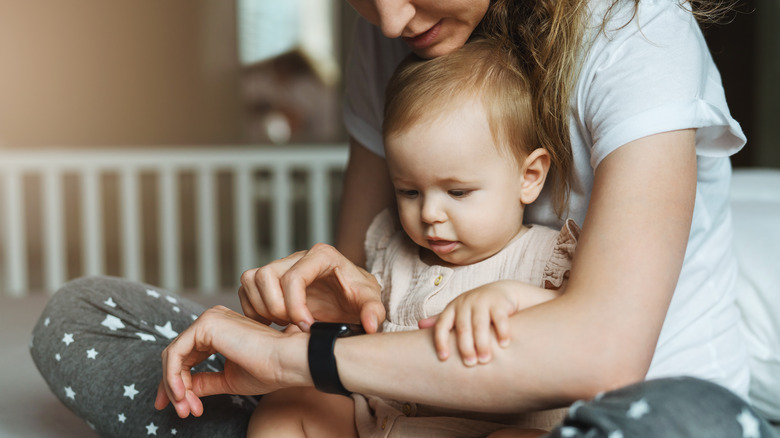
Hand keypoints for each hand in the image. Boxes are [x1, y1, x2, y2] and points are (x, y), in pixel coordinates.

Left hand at [154, 306, 306, 417]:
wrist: (287, 362)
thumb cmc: (268, 370)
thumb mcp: (228, 380)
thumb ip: (205, 382)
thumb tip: (183, 392)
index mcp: (219, 329)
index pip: (187, 356)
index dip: (178, 383)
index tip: (182, 408)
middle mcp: (212, 320)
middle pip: (177, 356)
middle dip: (174, 387)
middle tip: (182, 412)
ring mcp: (208, 319)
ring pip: (173, 355)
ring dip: (175, 386)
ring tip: (187, 408)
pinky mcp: (206, 324)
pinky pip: (175, 353)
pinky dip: (174, 377)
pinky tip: (184, 395)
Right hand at [238, 243, 385, 332]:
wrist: (350, 299)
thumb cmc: (358, 297)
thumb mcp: (371, 302)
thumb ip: (374, 311)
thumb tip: (371, 324)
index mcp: (322, 256)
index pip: (294, 276)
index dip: (295, 305)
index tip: (306, 326)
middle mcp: (297, 256)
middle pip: (266, 275)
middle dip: (276, 307)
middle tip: (294, 325)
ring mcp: (280, 266)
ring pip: (251, 279)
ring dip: (262, 308)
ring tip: (284, 323)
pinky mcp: (268, 280)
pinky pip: (245, 290)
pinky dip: (252, 310)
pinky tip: (272, 324)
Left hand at [418, 280, 559, 365]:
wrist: (501, 293)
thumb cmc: (474, 308)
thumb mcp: (457, 312)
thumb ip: (441, 320)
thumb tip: (418, 325)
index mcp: (452, 308)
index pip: (442, 325)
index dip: (441, 342)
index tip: (443, 358)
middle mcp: (465, 303)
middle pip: (463, 328)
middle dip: (466, 347)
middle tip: (470, 364)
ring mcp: (482, 301)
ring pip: (480, 325)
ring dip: (483, 343)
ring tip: (485, 360)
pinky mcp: (499, 303)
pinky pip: (500, 319)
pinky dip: (502, 332)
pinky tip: (504, 345)